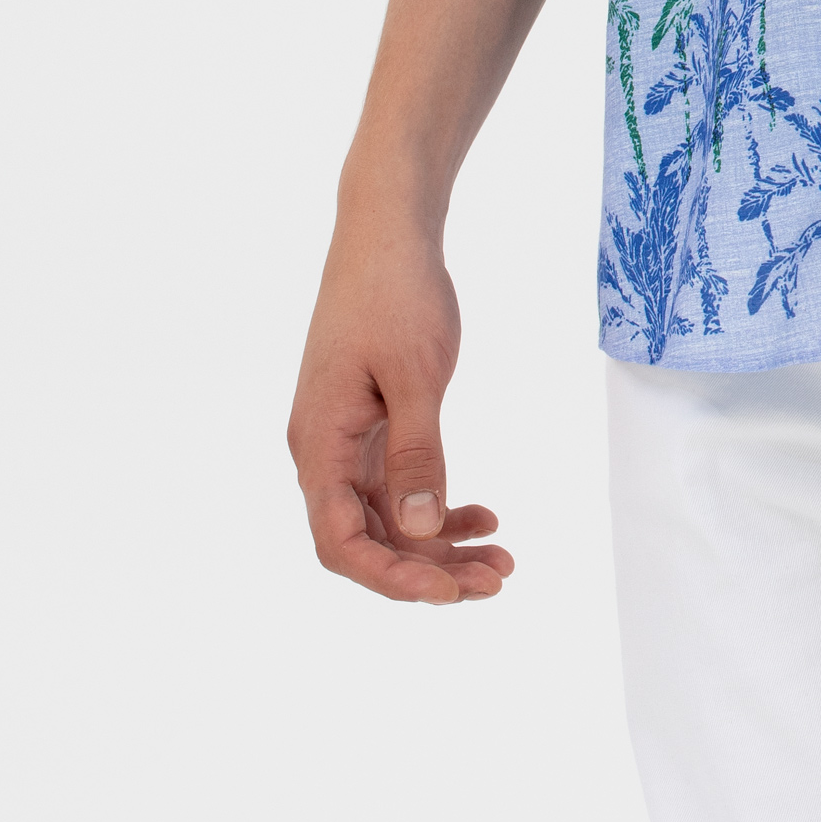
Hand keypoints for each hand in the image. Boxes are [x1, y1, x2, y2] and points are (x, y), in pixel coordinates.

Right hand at [288, 221, 512, 604]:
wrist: (387, 230)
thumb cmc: (395, 292)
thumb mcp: (415, 374)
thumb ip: (417, 455)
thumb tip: (422, 531)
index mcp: (318, 444)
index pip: (341, 543)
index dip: (392, 578)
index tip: (451, 592)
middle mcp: (323, 451)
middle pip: (367, 540)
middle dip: (429, 570)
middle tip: (497, 580)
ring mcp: (345, 439)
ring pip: (388, 518)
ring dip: (440, 545)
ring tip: (502, 560)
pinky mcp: (369, 424)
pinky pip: (398, 486)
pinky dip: (438, 505)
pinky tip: (484, 514)